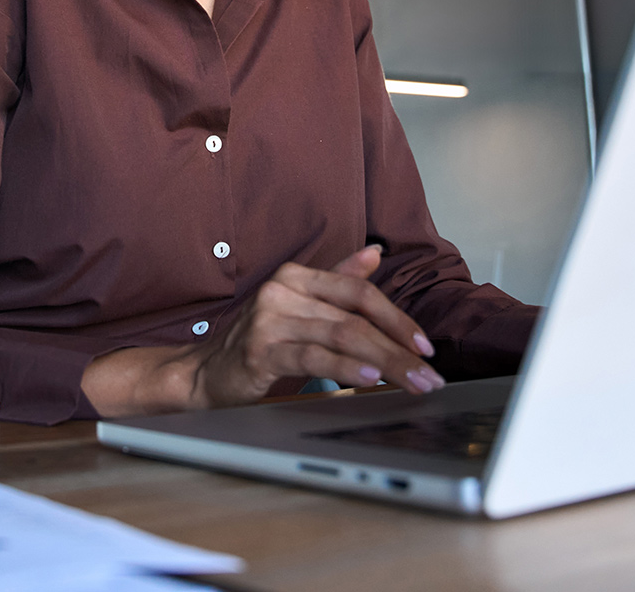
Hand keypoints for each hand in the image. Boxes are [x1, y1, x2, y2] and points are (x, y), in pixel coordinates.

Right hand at [188, 245, 445, 405]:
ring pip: (342, 337)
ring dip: (385, 362)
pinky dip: (346, 368)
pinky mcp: (260, 351)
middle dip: (399, 349)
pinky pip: (313, 357)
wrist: (205, 372)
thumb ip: (337, 280)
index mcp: (296, 276)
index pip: (359, 291)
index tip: (425, 346)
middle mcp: (282, 290)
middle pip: (356, 318)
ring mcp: (269, 319)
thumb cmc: (259, 340)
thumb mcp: (299, 306)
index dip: (397, 317)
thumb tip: (375, 252)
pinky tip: (369, 379)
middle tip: (429, 375)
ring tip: (412, 382)